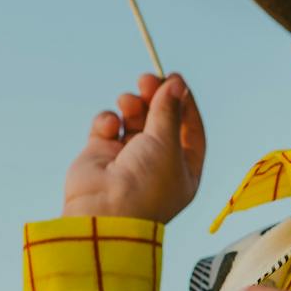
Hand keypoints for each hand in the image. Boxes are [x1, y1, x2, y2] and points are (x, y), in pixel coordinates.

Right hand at [62, 72, 205, 221]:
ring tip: (128, 101)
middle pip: (160, 120)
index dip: (184, 103)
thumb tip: (176, 84)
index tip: (175, 79)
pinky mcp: (100, 155)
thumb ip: (169, 112)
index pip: (189, 130)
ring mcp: (127, 159)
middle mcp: (156, 164)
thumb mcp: (166, 144)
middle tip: (147, 78)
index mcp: (183, 170)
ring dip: (132, 105)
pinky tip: (109, 126)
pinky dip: (108, 121)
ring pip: (133, 120)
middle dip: (154, 98)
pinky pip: (108, 127)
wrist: (103, 212)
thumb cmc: (145, 184)